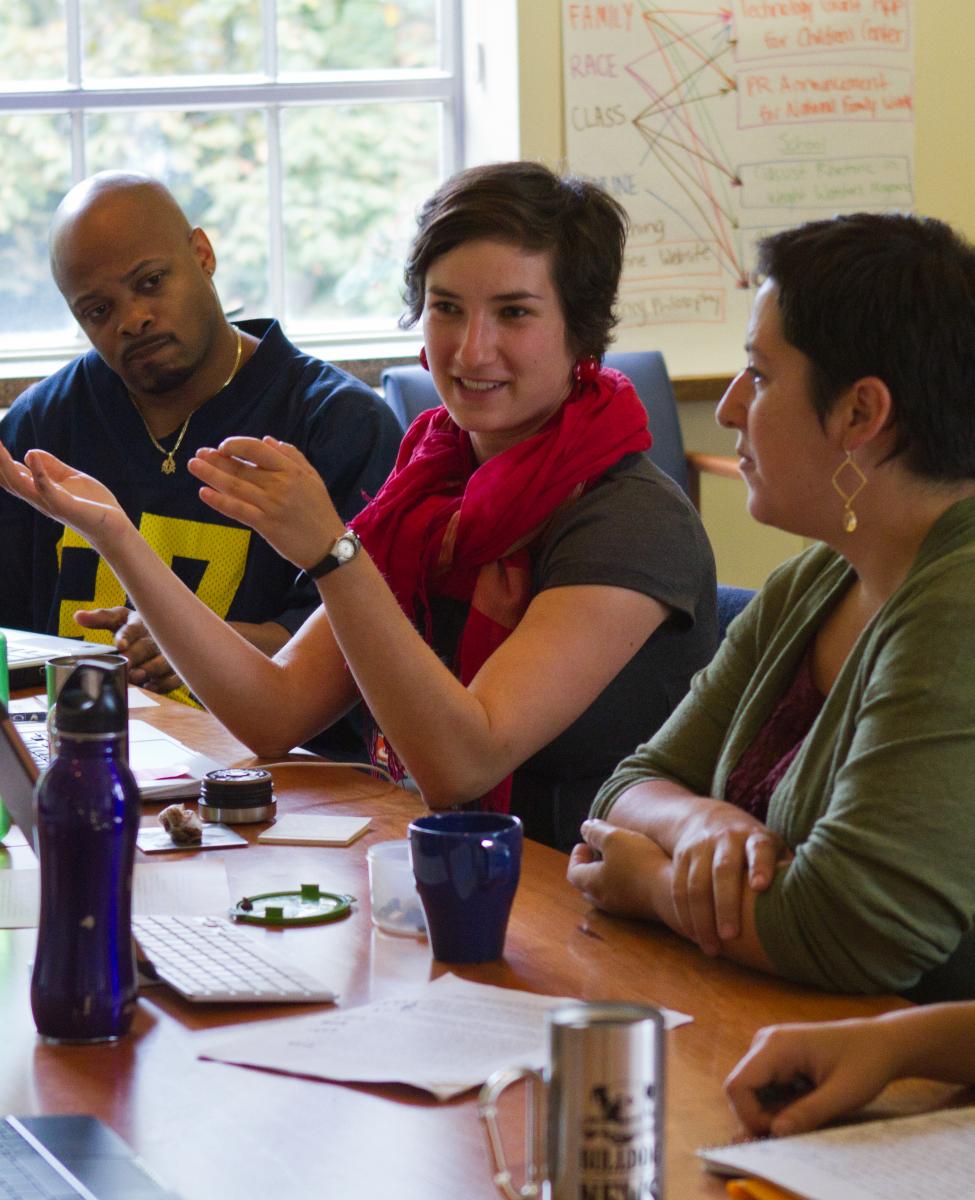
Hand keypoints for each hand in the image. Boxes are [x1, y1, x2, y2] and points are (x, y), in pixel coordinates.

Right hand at [0, 444, 126, 547]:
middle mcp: (38, 497)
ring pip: (19, 485)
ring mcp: (49, 503)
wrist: (114, 525)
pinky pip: (46, 489)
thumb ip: (51, 466)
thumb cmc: (92, 504)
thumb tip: (28, 453)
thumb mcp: (70, 478)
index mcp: (38, 490)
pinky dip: (38, 473)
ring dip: (5, 465)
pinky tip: (31, 457)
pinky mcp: (64, 506)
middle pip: (8, 479)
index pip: (10, 474)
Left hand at [74, 607, 181, 693]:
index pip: (133, 627)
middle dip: (136, 656)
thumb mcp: (118, 619)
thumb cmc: (135, 628)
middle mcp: (157, 636)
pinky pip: (173, 677)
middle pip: (147, 646)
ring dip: (151, 670)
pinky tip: (152, 687)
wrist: (161, 634)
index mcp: (140, 622)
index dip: (126, 636)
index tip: (119, 645)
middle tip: (127, 666)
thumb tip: (79, 616)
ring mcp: (169, 653)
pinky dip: (163, 683)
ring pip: (164, 661)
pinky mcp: (176, 668)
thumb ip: (100, 619)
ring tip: (138, 677)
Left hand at [188, 436, 342, 570]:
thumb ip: (292, 456)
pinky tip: (204, 493)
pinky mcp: (266, 525)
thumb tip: (268, 440)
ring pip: (235, 486)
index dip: (236, 445)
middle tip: (199, 454)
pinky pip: (238, 510)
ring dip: (211, 475)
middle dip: (216, 459)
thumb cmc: (320, 512)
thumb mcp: (313, 478)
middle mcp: (280, 485)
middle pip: (241, 468)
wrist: (329, 546)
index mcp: (291, 470)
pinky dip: (219, 501)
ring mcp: (272, 505)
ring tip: (194, 466)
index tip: (222, 447)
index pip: (257, 449)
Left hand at [567, 819, 669, 919]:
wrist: (672, 893)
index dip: (576, 856)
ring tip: (618, 858)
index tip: (585, 843)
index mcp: (591, 883)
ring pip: (606, 890)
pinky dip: (622, 882)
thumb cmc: (640, 863)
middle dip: (589, 866)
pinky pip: (623, 895)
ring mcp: (622, 907)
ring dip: (607, 874)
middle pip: (587, 884)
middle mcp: (603, 899)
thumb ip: (595, 832)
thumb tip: (584, 828)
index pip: (573, 872)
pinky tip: (636, 870)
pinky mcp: (640, 910)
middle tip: (598, 851)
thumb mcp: (614, 838)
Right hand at [670, 801, 789, 954]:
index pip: (759, 848)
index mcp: (755, 836)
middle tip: (731, 937)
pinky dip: (684, 913)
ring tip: (712, 948)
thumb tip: (822, 899)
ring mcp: (700, 846)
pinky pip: (679, 886)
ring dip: (701, 918)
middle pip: (723, 870)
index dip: (760, 865)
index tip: (760, 886)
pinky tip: (693, 935)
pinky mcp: (682, 855)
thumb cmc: (752, 844)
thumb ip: (789, 869)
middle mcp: (726, 838)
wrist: (707, 816)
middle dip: (726, 904)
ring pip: (696, 882)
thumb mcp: (773, 846)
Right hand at [725, 1018, 900, 1135]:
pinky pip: (765, 1089)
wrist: (880, 1043)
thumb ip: (808, 1114)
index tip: (781, 1133)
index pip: (738, 1086)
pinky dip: (780, 1106)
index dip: (750, 1117)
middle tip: (799, 1130)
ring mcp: (769, 1050)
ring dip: (774, 1113)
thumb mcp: (843, 1094)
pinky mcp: (776, 1059)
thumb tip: (776, 1133)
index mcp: (776, 1045)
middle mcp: (764, 1043)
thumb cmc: (865, 1062)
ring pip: (753, 1093)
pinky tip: (808, 1104)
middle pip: (742, 1091)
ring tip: (810, 1113)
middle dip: (763, 1117)